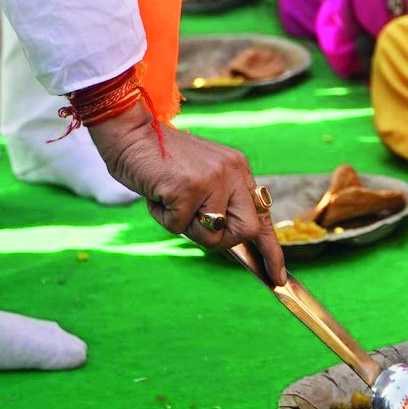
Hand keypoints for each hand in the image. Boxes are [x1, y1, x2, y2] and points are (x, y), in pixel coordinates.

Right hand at [87, 102, 285, 283]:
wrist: (129, 132)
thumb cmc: (159, 160)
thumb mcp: (200, 176)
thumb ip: (219, 199)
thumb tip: (228, 237)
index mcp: (237, 168)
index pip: (262, 214)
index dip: (271, 249)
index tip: (278, 276)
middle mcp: (232, 171)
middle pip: (246, 230)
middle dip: (221, 239)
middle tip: (194, 222)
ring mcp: (212, 179)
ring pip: (210, 235)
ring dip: (185, 226)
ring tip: (169, 198)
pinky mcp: (189, 188)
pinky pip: (178, 227)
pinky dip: (162, 217)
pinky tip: (157, 193)